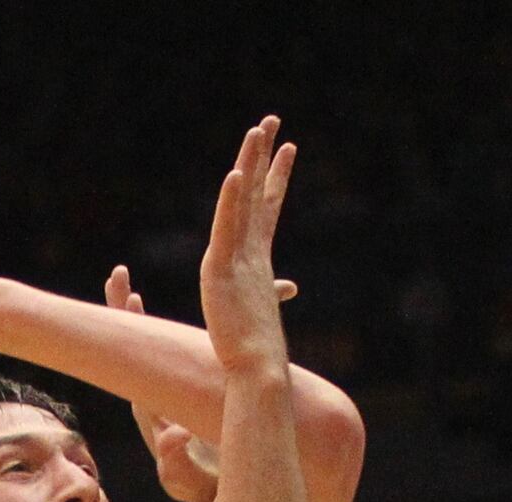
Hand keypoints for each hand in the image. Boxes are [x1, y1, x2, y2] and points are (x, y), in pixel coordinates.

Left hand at [106, 265, 220, 501]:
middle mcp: (163, 392)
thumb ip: (175, 464)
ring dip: (187, 309)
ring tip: (199, 273)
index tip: (127, 293)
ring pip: (179, 341)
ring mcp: (184, 390)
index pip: (130, 357)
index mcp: (154, 403)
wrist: (220, 495)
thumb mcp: (188, 480)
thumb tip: (170, 438)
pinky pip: (220, 349)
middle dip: (127, 310)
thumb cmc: (201, 489)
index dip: (124, 324)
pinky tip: (277, 293)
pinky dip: (242, 321)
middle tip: (118, 273)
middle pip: (140, 343)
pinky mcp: (211, 390)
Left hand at [199, 117, 295, 374]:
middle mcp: (251, 253)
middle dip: (266, 156)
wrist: (257, 371)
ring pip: (244, 202)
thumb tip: (289, 289)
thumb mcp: (256, 315)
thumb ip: (269, 297)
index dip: (277, 177)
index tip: (289, 147)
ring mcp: (239, 259)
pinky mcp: (221, 270)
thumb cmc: (255, 352)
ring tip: (258, 129)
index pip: (267, 208)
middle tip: (272, 120)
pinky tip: (235, 174)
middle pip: (259, 193)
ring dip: (251, 163)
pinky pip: (227, 227)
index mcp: (256, 261)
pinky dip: (231, 200)